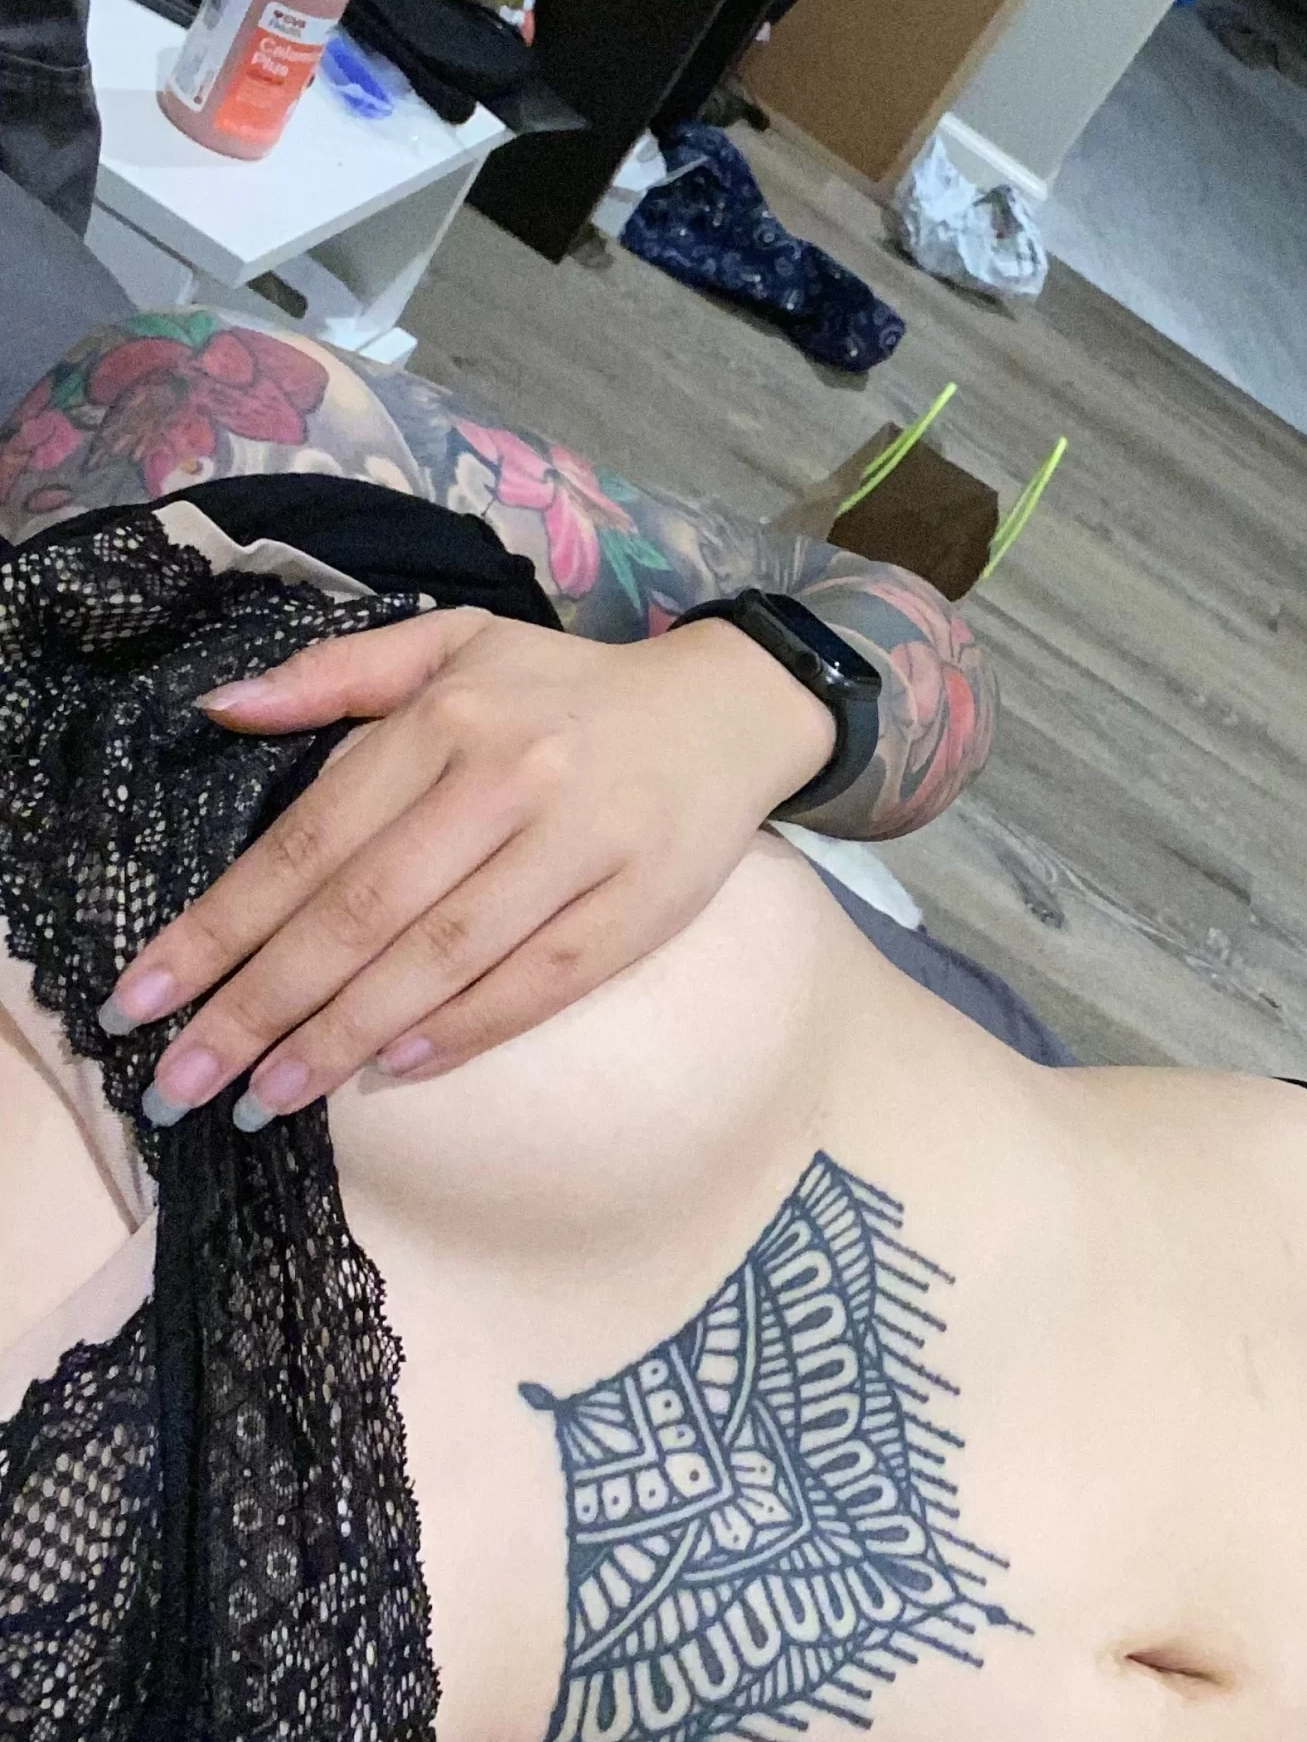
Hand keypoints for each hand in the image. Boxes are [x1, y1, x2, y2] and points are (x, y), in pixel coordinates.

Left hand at [104, 608, 835, 1128]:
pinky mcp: (640, 907)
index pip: (311, 839)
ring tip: (265, 1098)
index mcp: (448, 716)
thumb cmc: (567, 688)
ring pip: (441, 956)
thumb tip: (217, 709)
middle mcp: (506, 778)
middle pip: (362, 911)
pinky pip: (538, 981)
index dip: (221, 925)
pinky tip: (393, 1071)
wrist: (730, 709)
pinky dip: (463, 1030)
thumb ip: (335, 675)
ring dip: (343, 1036)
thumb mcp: (454, 643)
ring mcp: (578, 845)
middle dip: (258, 1005)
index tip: (141, 997)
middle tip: (182, 1084)